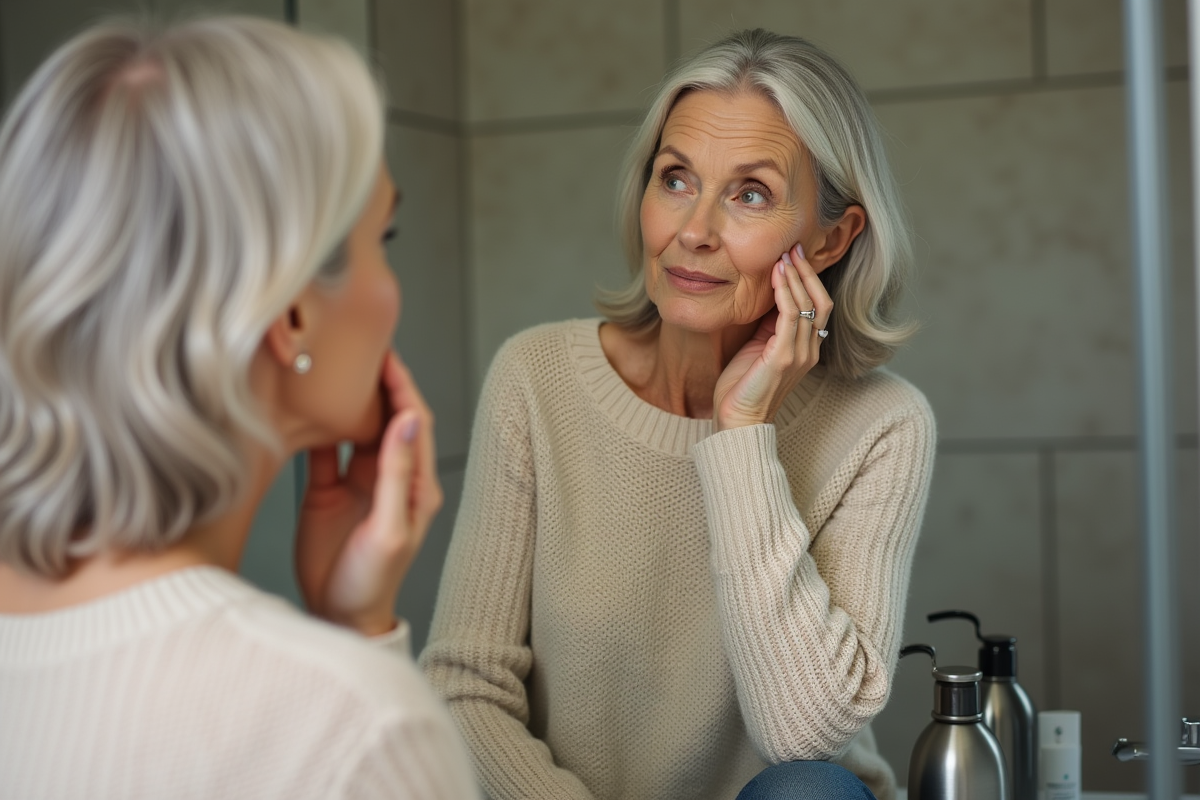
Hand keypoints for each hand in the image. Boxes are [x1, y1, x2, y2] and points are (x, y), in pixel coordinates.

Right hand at [294, 353, 442, 635]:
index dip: (403, 387)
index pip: (414, 422)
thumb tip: (406, 421)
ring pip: (357, 427)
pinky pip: (324, 449)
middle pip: (388, 416)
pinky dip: (318, 426)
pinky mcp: (328, 490)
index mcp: (416, 484)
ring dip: (350, 399)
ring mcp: (359, 481)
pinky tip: (307, 404)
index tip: (387, 357)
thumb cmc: (372, 582)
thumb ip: (396, 475)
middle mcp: (390, 477)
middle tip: (361, 347)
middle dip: (379, 382)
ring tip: (334, 365)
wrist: (340, 615)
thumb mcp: (389, 528)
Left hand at [713, 244, 831, 431]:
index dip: (809, 279)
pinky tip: (776, 276)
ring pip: (809, 305)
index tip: (794, 255)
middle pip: (820, 301)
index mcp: (806, 349)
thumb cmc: (743, 386)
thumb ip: (769, 325)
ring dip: (796, 277)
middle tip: (793, 248)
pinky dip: (786, 293)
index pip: (818, 306)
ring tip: (784, 256)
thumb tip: (769, 295)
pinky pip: (791, 317)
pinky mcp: (784, 357)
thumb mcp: (759, 347)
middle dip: (807, 272)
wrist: (738, 421)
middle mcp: (809, 350)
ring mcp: (800, 354)